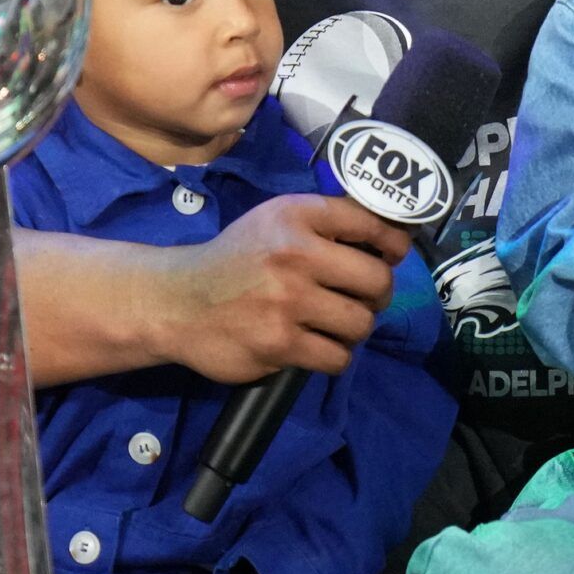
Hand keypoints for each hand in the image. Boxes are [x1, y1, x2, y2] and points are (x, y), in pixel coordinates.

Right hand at [142, 193, 411, 383]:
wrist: (178, 301)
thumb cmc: (238, 258)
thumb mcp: (277, 220)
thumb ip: (328, 222)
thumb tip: (391, 236)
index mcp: (297, 216)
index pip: (372, 226)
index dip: (394, 244)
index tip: (393, 255)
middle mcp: (295, 254)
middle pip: (377, 282)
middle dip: (379, 294)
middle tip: (364, 298)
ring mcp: (287, 302)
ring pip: (360, 324)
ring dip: (355, 328)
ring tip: (336, 323)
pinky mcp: (279, 344)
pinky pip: (336, 357)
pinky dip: (334, 355)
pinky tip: (318, 345)